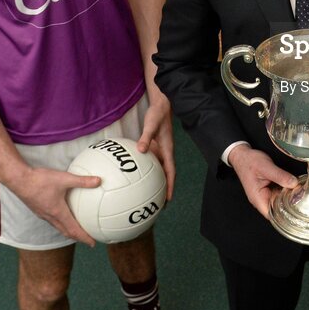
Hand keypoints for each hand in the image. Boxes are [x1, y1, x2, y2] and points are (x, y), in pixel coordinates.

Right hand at [6, 166, 101, 246]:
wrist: (18, 180)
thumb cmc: (40, 180)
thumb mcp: (64, 178)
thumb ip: (82, 181)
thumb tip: (99, 181)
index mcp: (58, 213)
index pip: (74, 230)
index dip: (84, 238)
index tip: (93, 244)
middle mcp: (50, 216)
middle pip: (66, 232)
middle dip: (77, 237)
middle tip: (87, 239)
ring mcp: (42, 214)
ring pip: (58, 226)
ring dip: (68, 231)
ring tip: (77, 229)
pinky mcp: (38, 209)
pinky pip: (51, 220)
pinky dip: (60, 222)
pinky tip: (62, 214)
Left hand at [138, 82, 175, 200]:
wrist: (161, 105)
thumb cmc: (157, 114)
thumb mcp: (151, 125)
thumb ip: (146, 138)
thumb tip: (141, 150)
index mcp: (168, 150)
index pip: (171, 172)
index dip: (170, 186)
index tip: (168, 199)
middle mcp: (165, 152)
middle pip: (166, 174)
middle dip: (164, 189)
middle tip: (158, 204)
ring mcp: (160, 150)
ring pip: (159, 169)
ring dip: (156, 181)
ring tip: (149, 194)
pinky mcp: (154, 146)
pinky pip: (151, 162)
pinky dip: (147, 170)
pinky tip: (137, 174)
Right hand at [227, 145, 298, 218]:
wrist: (243, 155)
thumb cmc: (249, 162)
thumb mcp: (266, 167)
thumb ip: (280, 176)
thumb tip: (294, 183)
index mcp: (258, 198)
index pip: (272, 215)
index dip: (285, 214)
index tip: (296, 207)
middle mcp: (261, 199)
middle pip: (278, 209)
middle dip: (290, 204)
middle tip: (301, 196)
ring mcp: (265, 195)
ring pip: (280, 201)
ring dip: (288, 197)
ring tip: (299, 190)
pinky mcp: (269, 189)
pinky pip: (279, 193)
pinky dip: (286, 190)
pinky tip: (293, 185)